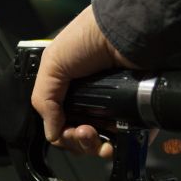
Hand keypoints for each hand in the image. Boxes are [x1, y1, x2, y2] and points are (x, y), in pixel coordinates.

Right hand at [31, 5, 135, 157]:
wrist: (126, 32)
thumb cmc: (89, 39)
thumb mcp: (53, 63)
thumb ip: (44, 100)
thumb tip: (52, 134)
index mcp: (71, 91)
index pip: (63, 124)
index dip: (62, 134)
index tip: (64, 131)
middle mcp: (93, 101)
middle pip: (82, 138)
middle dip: (77, 142)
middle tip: (82, 131)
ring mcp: (116, 109)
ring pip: (103, 144)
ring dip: (94, 147)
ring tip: (94, 134)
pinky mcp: (136, 114)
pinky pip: (128, 141)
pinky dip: (119, 149)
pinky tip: (112, 145)